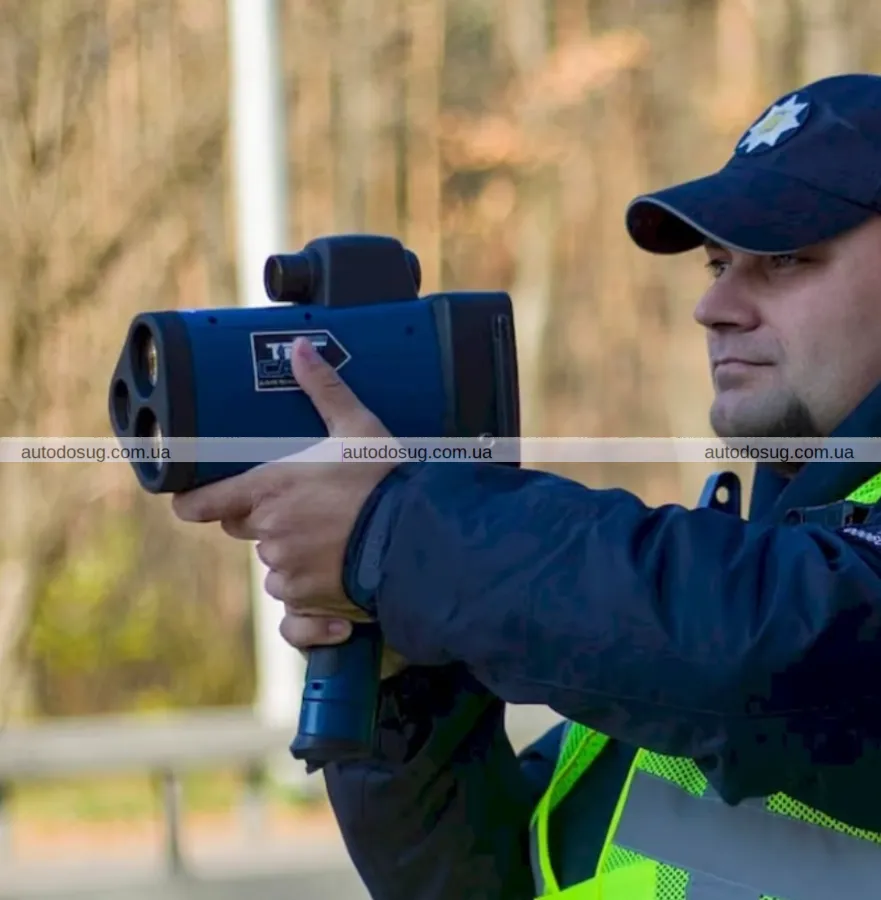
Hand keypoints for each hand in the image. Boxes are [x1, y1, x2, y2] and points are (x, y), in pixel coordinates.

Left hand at [171, 337, 407, 676]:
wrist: (416, 538)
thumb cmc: (385, 480)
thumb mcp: (358, 427)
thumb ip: (325, 389)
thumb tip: (301, 347)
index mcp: (269, 488)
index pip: (204, 503)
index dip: (194, 503)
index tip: (193, 502)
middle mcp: (269, 531)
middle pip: (245, 528)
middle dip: (264, 518)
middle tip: (301, 506)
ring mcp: (286, 569)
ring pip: (272, 562)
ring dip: (291, 553)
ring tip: (330, 538)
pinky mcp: (307, 601)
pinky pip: (291, 600)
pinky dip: (307, 592)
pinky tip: (334, 575)